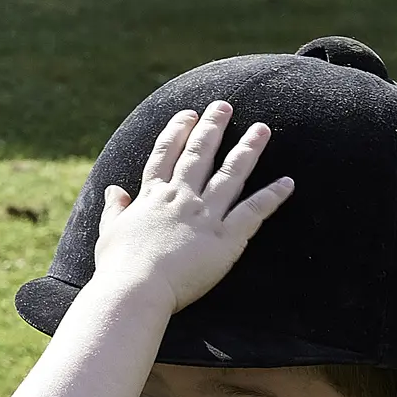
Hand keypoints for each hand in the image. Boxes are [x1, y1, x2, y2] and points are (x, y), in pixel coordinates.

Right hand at [88, 101, 293, 312]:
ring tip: (262, 129)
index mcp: (151, 197)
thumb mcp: (109, 233)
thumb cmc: (118, 268)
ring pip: (231, 174)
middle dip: (213, 127)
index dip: (177, 132)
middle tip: (225, 106)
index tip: (188, 115)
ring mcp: (204, 216)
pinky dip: (272, 196)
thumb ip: (114, 210)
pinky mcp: (225, 238)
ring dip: (247, 149)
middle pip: (199, 154)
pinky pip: (253, 211)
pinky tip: (287, 183)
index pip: (165, 155)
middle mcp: (180, 198)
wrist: (135, 290)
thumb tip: (112, 191)